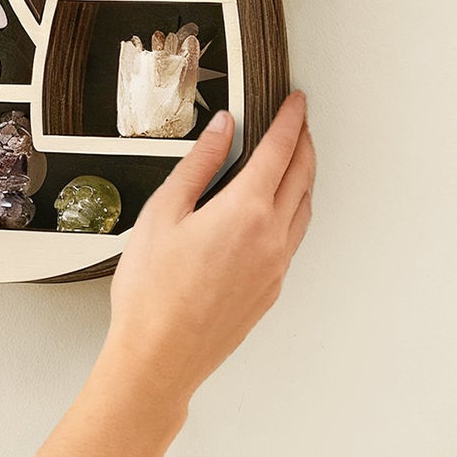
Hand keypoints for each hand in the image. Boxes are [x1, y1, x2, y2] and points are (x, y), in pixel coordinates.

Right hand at [104, 92, 315, 408]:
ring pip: (304, 209)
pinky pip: (293, 239)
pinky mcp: (271, 289)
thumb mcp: (163, 213)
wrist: (160, 355)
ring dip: (304, 178)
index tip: (295, 101)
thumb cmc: (152, 292)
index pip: (279, 151)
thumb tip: (222, 130)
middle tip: (300, 122)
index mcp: (245, 212)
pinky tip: (276, 211)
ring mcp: (276, 267)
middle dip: (304, 143)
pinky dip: (294, 211)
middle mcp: (271, 238)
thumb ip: (198, 165)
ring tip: (294, 160)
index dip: (290, 120)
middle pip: (302, 177)